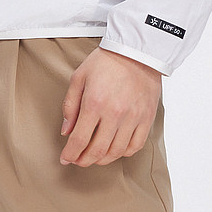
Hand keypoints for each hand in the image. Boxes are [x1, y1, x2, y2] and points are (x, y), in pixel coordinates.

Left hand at [59, 46, 161, 167]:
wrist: (136, 50)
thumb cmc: (106, 61)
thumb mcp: (80, 76)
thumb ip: (70, 105)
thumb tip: (66, 131)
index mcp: (94, 102)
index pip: (79, 139)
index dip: (70, 154)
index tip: (65, 158)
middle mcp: (114, 113)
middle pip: (97, 151)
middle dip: (84, 160)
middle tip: (78, 160)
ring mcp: (132, 118)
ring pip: (116, 152)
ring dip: (102, 160)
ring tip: (95, 156)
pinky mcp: (146, 118)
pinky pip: (135, 146)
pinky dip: (123, 153)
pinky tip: (115, 149)